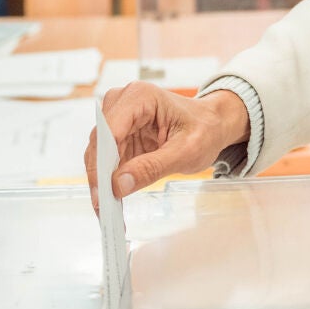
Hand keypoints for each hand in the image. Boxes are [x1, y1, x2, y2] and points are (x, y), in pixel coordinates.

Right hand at [84, 84, 247, 211]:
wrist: (211, 124)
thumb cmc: (204, 130)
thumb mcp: (186, 152)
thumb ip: (152, 167)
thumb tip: (118, 184)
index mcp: (139, 97)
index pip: (109, 131)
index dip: (101, 163)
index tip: (102, 193)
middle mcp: (122, 102)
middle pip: (99, 143)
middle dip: (100, 177)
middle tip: (103, 210)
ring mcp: (118, 117)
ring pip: (98, 154)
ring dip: (102, 182)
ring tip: (108, 211)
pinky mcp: (119, 134)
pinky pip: (106, 160)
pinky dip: (108, 180)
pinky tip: (113, 200)